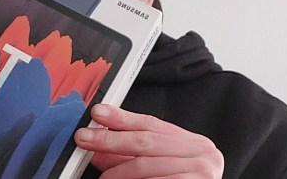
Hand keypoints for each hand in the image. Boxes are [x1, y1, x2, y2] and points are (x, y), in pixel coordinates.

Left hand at [75, 104, 223, 178]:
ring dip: (117, 172)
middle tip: (85, 139)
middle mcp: (202, 155)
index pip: (152, 124)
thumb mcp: (162, 165)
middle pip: (147, 142)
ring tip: (101, 177)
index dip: (121, 118)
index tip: (97, 113)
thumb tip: (99, 149)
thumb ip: (134, 155)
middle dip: (111, 140)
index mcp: (194, 143)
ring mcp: (201, 174)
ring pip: (146, 167)